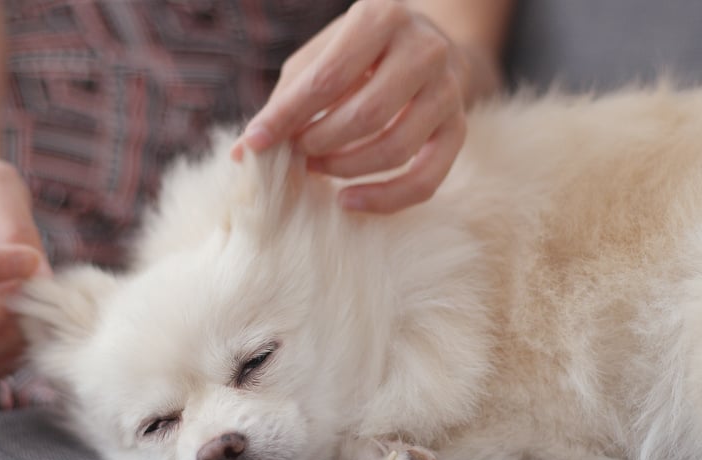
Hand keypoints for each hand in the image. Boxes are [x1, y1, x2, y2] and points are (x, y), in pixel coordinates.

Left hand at [235, 0, 500, 212]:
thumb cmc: (359, 54)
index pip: (328, 77)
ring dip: (345, 168)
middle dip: (321, 142)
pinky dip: (384, 199)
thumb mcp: (320, 57)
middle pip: (366, 115)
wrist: (425, 47)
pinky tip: (348, 200)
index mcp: (383, 17)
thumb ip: (285, 99)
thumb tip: (242, 154)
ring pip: (396, 148)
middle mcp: (425, 49)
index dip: (287, 115)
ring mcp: (448, 90)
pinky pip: (425, 179)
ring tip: (317, 167)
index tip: (256, 143)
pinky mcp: (459, 128)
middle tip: (298, 152)